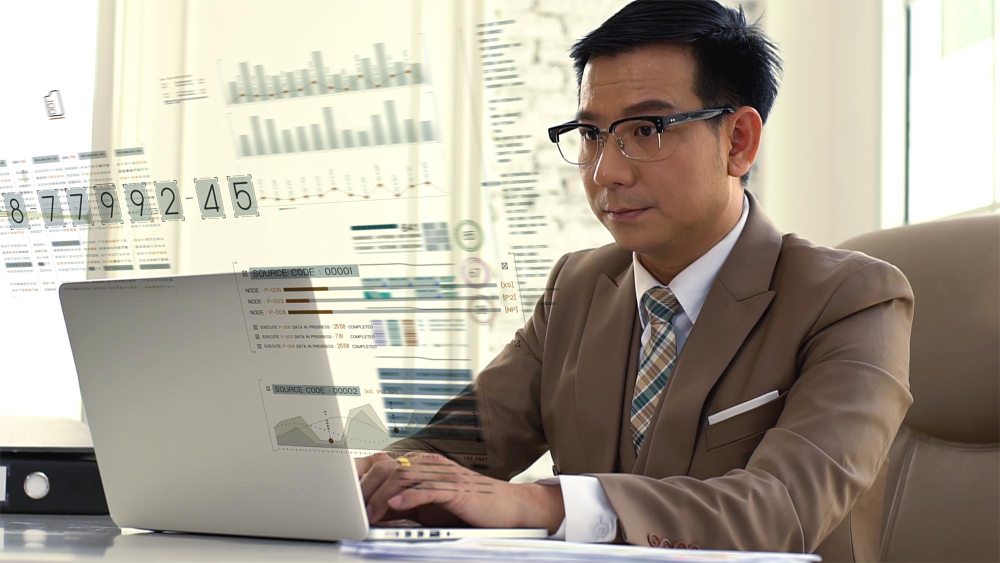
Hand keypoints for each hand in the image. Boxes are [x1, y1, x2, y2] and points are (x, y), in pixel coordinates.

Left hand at [357, 451, 564, 532]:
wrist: (507, 507)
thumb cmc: (468, 506)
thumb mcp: (430, 504)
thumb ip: (404, 502)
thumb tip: (373, 511)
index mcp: (422, 465)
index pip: (384, 464)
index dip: (361, 475)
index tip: (341, 492)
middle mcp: (431, 465)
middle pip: (389, 469)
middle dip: (366, 490)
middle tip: (351, 510)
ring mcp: (444, 475)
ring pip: (404, 479)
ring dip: (382, 498)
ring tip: (368, 515)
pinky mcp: (458, 489)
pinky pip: (429, 490)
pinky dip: (410, 497)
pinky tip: (396, 505)